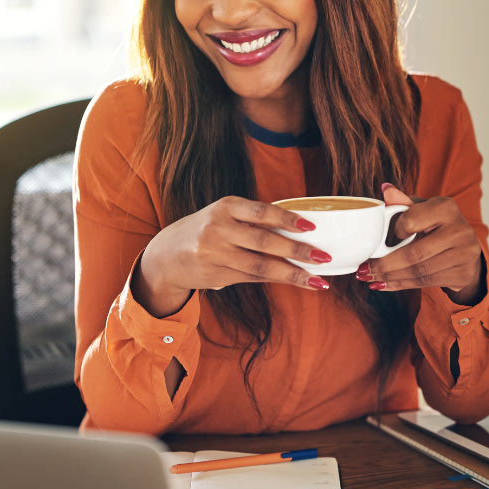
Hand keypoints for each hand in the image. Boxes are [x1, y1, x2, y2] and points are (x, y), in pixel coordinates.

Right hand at [134, 196, 331, 316]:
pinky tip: (297, 281)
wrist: (165, 255)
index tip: (311, 226)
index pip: (261, 212)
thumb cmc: (206, 230)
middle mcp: (219, 229)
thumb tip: (299, 229)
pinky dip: (277, 280)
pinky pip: (253, 278)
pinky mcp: (217, 276)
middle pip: (264, 242)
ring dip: (292, 274)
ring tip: (317, 280)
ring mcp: (216, 255)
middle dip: (297, 251)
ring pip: (261, 266)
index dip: (287, 219)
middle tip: (323, 257)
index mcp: (225, 207)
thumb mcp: (224, 215)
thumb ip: (254, 220)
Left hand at [357, 184, 484, 304]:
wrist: (464, 247)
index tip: (380, 239)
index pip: (411, 221)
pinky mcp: (463, 274)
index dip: (394, 231)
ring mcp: (465, 254)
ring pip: (419, 271)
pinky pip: (426, 283)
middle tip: (364, 270)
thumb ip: (402, 203)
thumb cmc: (435, 224)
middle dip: (384, 265)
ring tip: (371, 279)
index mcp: (446, 207)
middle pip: (414, 254)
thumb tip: (386, 190)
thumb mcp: (421, 209)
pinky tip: (386, 284)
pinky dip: (402, 284)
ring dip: (390, 278)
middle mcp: (460, 230)